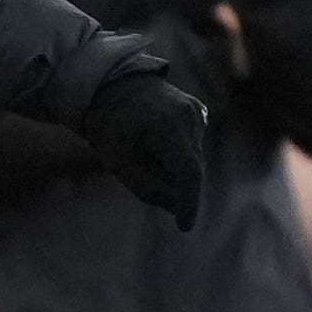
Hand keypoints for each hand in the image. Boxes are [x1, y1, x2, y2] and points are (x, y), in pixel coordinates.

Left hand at [78, 53, 209, 227]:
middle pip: (189, 169)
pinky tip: (156, 139)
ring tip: (144, 147)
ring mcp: (197, 111)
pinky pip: (192, 146)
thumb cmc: (111, 127)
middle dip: (170, 181)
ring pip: (192, 159)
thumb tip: (178, 208)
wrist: (112, 84)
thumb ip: (150, 190)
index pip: (189, 172)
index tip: (184, 227)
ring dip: (173, 166)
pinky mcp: (199, 111)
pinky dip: (177, 153)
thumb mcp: (121, 164)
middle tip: (139, 167)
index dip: (189, 202)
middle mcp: (190, 116)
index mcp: (168, 127)